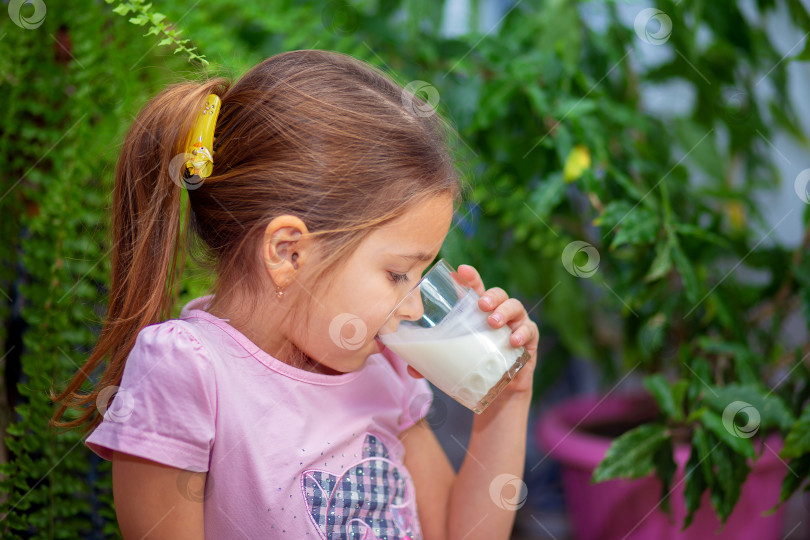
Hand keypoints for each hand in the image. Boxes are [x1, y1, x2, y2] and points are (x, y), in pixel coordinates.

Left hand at [399, 264, 538, 396]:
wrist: (500, 392)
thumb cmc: (475, 366)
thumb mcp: (455, 361)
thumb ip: (435, 362)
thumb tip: (411, 370)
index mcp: (479, 313)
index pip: (476, 289)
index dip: (470, 278)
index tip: (461, 270)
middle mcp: (499, 314)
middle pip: (498, 294)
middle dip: (490, 295)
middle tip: (481, 305)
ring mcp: (516, 326)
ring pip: (515, 307)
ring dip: (505, 311)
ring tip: (494, 321)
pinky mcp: (529, 342)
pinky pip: (530, 331)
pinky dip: (523, 333)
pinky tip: (514, 340)